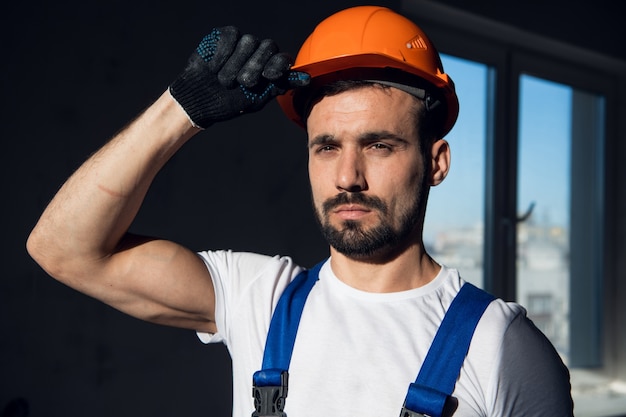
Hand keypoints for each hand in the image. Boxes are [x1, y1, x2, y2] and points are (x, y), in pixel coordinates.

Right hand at [169, 26, 309, 128]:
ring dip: (236, 64)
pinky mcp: (223, 36)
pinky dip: (223, 54)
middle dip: (256, 66)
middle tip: (243, 82)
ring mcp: (241, 43)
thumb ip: (278, 86)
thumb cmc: (228, 102)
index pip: (282, 58)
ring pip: (249, 41)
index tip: (268, 76)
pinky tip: (214, 67)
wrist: (200, 100)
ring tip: (225, 80)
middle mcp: (258, 52)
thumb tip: (307, 79)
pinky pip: (230, 37)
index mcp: (269, 68)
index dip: (278, 65)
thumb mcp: (256, 99)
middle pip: (268, 46)